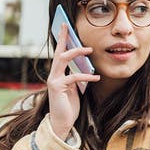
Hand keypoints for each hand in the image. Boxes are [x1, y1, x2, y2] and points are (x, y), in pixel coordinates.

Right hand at [47, 23, 99, 139]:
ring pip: (63, 59)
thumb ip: (76, 78)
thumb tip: (85, 67)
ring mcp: (54, 80)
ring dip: (76, 52)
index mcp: (57, 74)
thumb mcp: (74, 89)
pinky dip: (86, 76)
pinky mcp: (58, 88)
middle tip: (68, 26)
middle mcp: (53, 75)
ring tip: (89, 50)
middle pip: (58, 52)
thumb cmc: (68, 106)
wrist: (61, 123)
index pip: (59, 54)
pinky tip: (96, 77)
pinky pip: (73, 77)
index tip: (65, 26)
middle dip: (63, 38)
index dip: (62, 40)